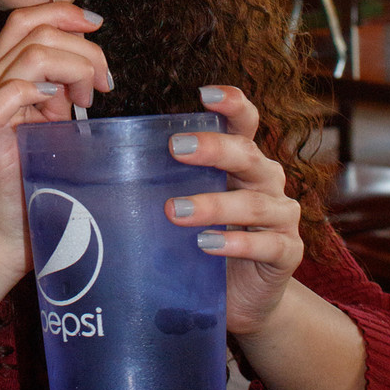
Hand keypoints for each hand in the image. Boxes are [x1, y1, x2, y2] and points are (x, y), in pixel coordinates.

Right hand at [0, 2, 111, 280]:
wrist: (5, 235)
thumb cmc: (33, 181)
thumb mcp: (50, 123)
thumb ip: (60, 89)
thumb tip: (89, 65)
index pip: (24, 19)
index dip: (64, 12)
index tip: (98, 26)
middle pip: (34, 30)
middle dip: (83, 48)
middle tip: (103, 83)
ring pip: (32, 55)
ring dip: (74, 69)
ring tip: (87, 100)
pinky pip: (12, 91)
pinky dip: (43, 91)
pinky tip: (61, 109)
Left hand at [163, 86, 303, 337]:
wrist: (244, 296)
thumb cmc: (206, 241)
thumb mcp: (185, 206)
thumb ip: (163, 184)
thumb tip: (101, 167)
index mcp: (243, 162)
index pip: (244, 124)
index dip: (232, 105)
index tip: (206, 93)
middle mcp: (266, 182)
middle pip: (247, 155)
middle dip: (213, 149)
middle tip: (175, 148)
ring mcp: (281, 217)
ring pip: (254, 202)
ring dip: (214, 205)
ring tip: (175, 211)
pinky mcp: (287, 253)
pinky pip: (269, 244)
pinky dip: (237, 243)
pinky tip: (208, 245)